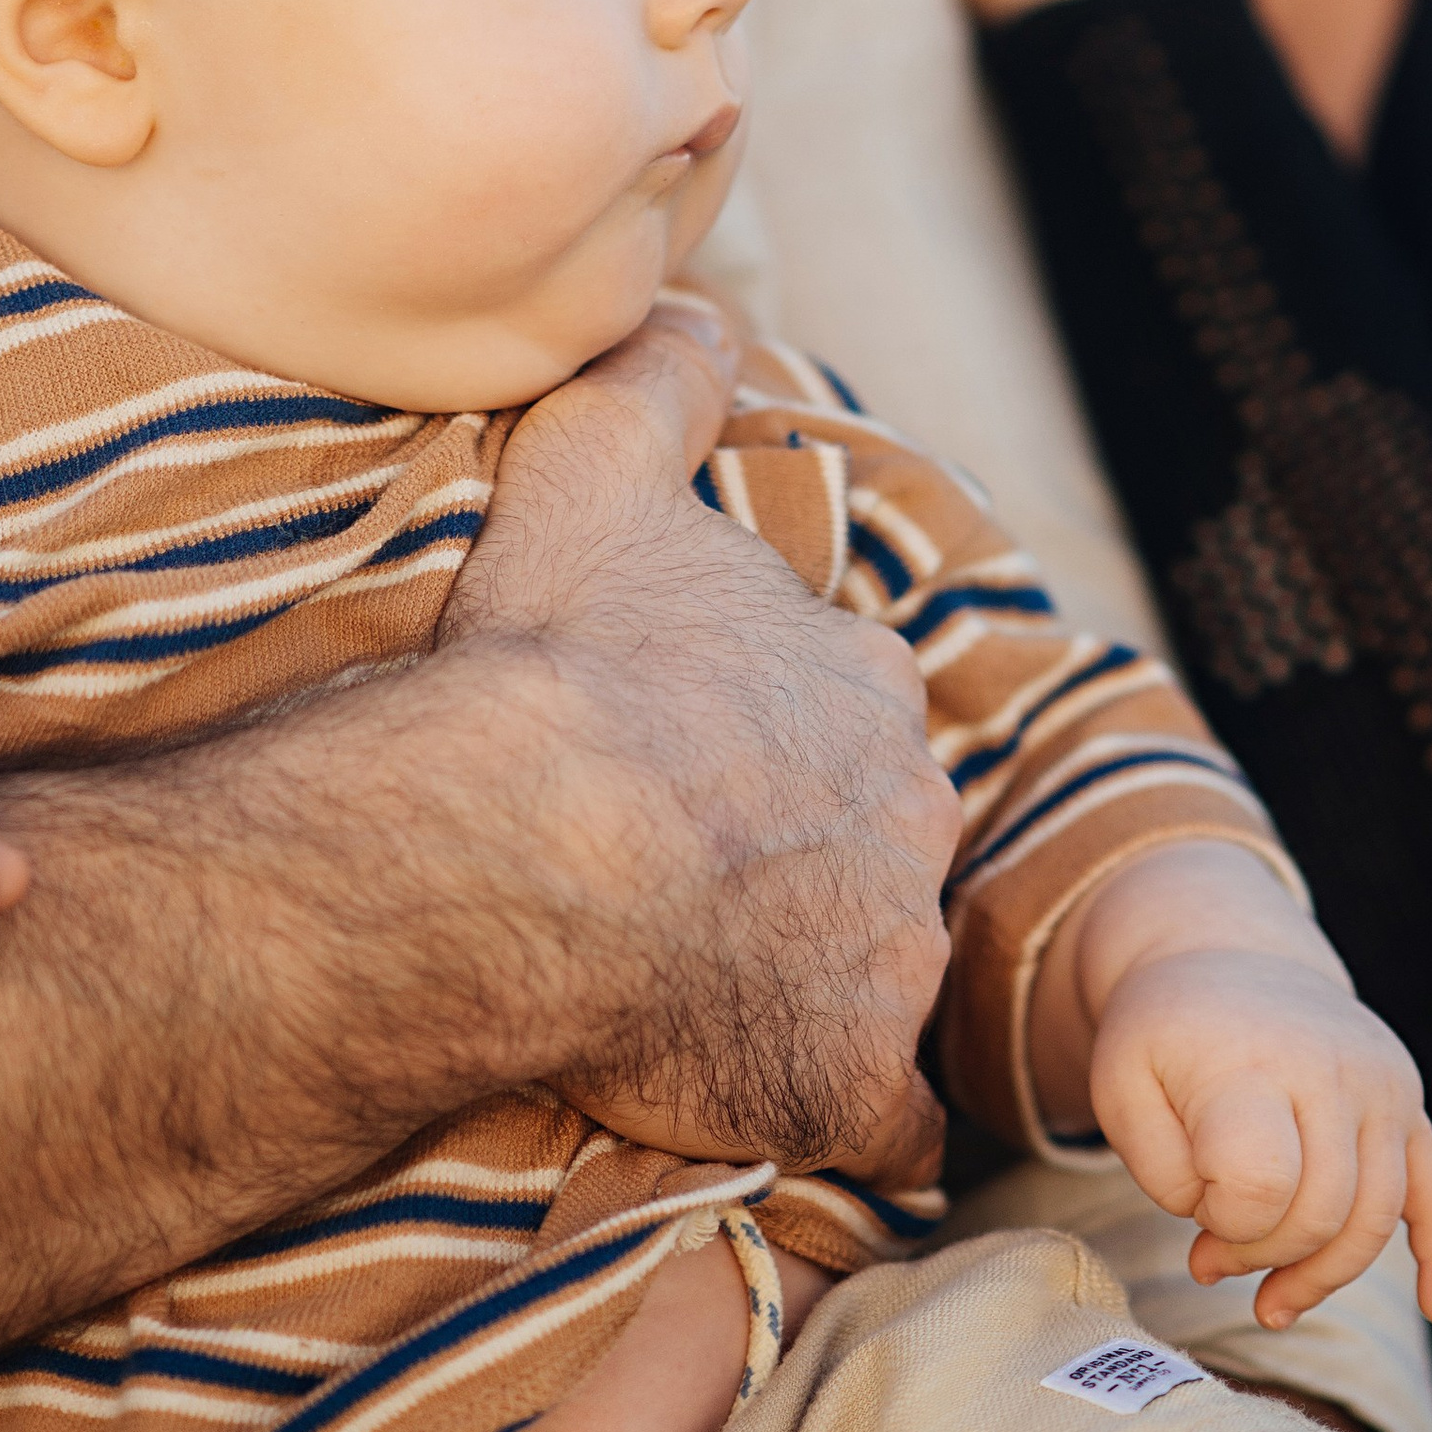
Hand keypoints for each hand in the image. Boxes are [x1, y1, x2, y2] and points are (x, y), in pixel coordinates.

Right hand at [443, 325, 954, 1184]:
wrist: (526, 845)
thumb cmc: (557, 662)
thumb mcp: (595, 467)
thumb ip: (659, 377)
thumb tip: (702, 304)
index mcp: (857, 681)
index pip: (842, 709)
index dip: (767, 736)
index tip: (693, 764)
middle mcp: (905, 810)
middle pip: (873, 837)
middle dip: (808, 859)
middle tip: (692, 884)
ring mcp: (889, 956)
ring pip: (876, 969)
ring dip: (813, 983)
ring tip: (703, 1001)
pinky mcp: (850, 1084)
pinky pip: (882, 1127)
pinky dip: (844, 1123)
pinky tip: (777, 1117)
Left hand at [1051, 846, 1431, 1332]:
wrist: (1227, 956)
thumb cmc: (1166, 1033)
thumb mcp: (1119, 1083)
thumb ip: (1157, 1167)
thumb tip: (1224, 1229)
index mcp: (1256, 1061)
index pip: (1260, 1184)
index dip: (1221, 1218)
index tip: (1190, 1202)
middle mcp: (1334, 1070)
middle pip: (1322, 1213)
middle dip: (1260, 1256)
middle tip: (1207, 1259)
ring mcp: (1382, 1087)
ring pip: (1374, 1220)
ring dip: (1320, 1277)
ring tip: (1268, 1301)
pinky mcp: (1408, 1104)